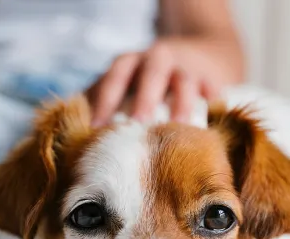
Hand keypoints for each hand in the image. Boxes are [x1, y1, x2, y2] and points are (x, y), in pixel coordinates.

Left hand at [88, 36, 243, 126]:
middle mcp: (158, 59)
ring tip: (178, 128)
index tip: (97, 129)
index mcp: (131, 63)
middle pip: (151, 74)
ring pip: (184, 81)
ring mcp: (186, 67)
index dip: (105, 101)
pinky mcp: (211, 77)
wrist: (196, 56)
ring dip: (181, 104)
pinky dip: (213, 102)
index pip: (115, 78)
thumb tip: (76, 132)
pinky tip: (211, 121)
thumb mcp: (124, 83)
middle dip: (144, 99)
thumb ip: (103, 101)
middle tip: (138, 125)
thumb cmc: (148, 80)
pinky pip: (213, 89)